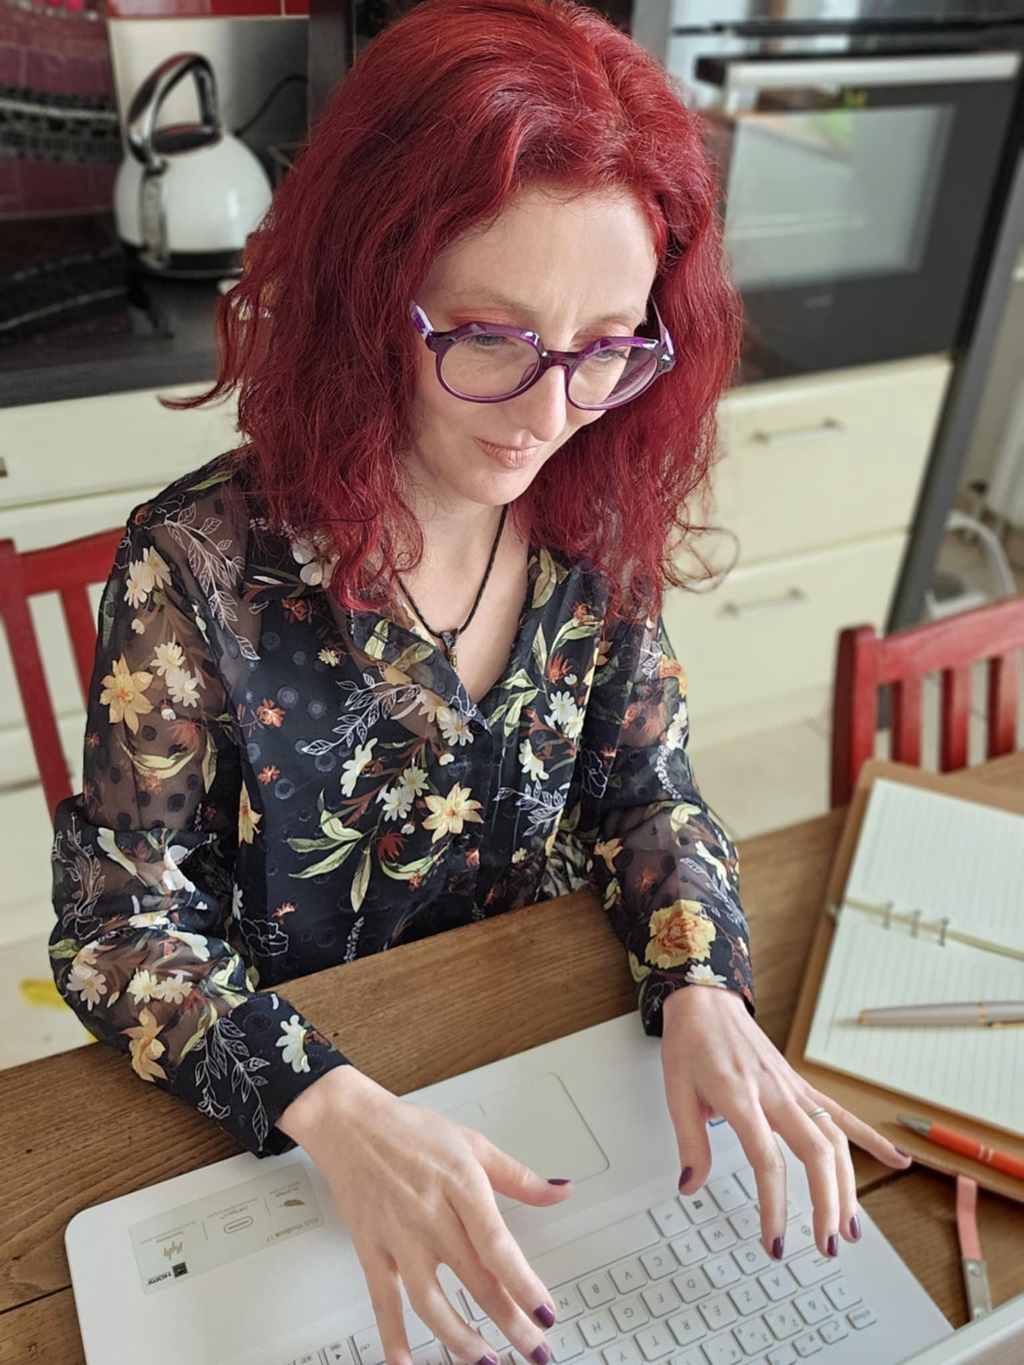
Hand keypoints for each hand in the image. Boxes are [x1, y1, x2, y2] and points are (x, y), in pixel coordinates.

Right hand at [278, 1066, 571, 1364]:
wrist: (350, 1123)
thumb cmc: (410, 1130)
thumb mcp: (472, 1143)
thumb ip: (518, 1176)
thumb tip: (560, 1191)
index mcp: (461, 1185)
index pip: (498, 1245)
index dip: (524, 1284)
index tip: (546, 1312)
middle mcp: (430, 1214)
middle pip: (474, 1278)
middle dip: (508, 1321)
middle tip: (534, 1350)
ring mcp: (399, 1236)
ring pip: (431, 1301)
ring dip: (459, 1339)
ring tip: (485, 1361)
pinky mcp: (371, 1250)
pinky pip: (383, 1302)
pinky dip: (393, 1338)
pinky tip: (406, 1363)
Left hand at [660, 986, 911, 1261]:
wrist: (707, 997)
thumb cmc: (691, 1041)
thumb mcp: (675, 1089)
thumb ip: (690, 1141)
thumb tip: (691, 1185)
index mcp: (738, 1094)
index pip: (766, 1159)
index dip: (774, 1206)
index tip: (774, 1242)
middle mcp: (774, 1091)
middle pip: (815, 1152)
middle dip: (826, 1204)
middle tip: (827, 1245)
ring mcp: (793, 1088)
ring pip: (834, 1138)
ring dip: (848, 1186)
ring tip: (851, 1228)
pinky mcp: (802, 1085)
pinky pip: (842, 1114)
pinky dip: (872, 1138)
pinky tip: (897, 1160)